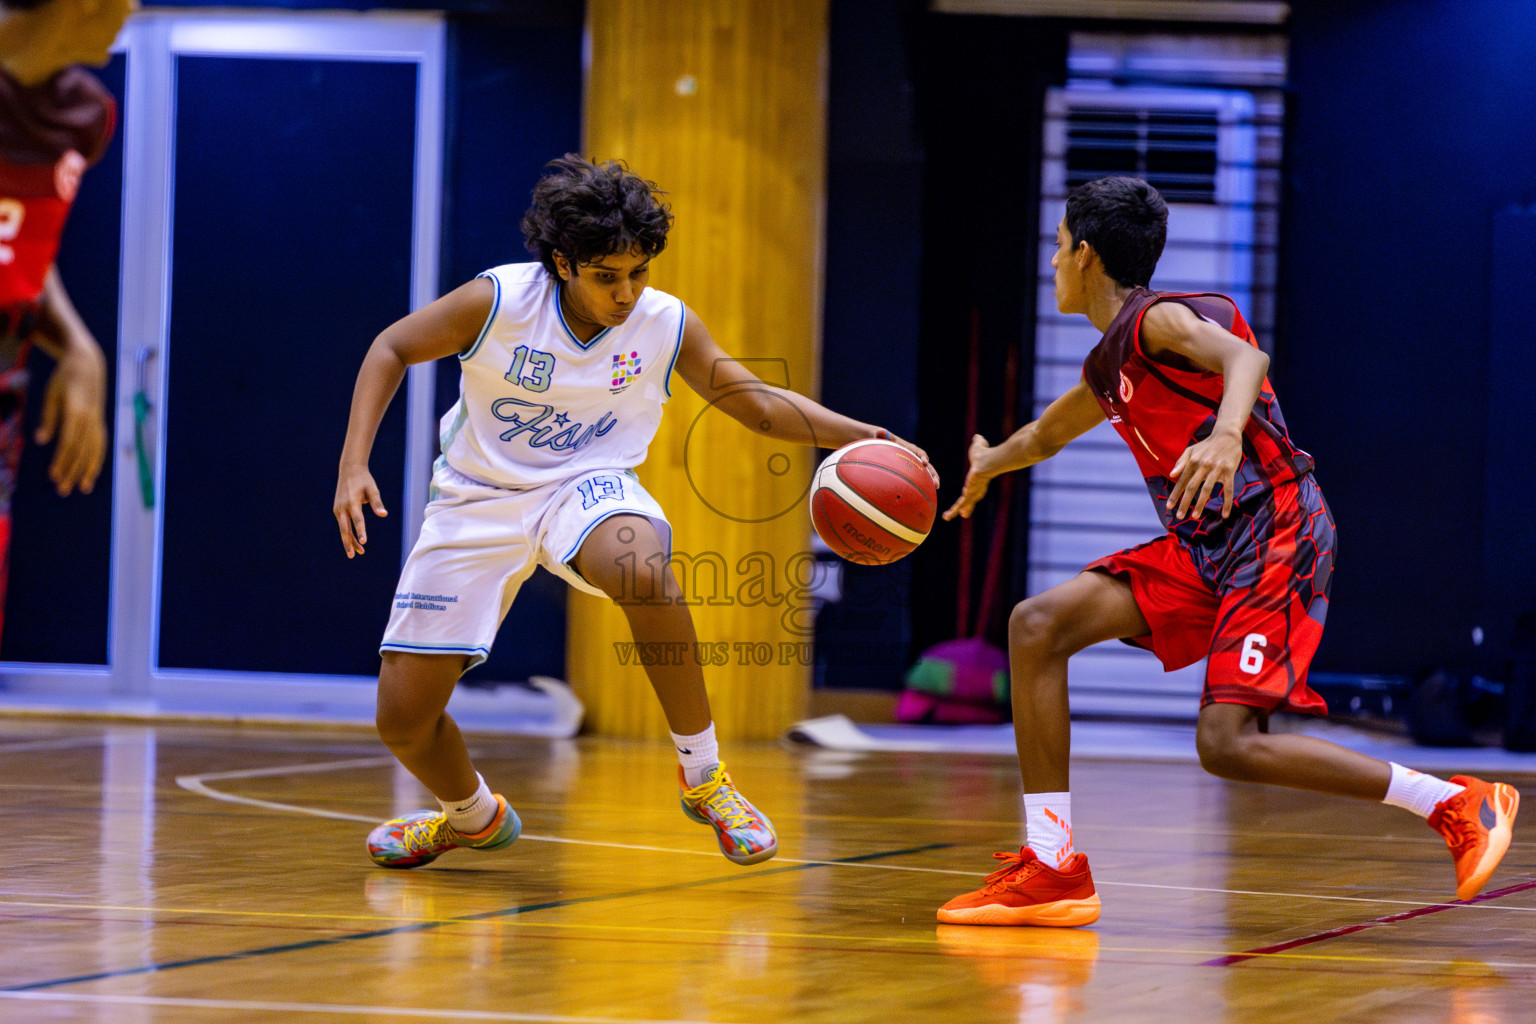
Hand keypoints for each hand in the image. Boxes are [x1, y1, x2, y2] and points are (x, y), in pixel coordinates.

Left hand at [34, 343, 106, 496]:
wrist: (89, 365)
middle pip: (82, 451)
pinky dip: (96, 461)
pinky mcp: (100, 423)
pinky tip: (90, 474)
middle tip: (62, 489)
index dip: (62, 460)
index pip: (69, 442)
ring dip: (87, 471)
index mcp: (77, 412)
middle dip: (72, 471)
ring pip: (95, 451)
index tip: (53, 475)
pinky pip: (100, 446)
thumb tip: (41, 441)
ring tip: (81, 488)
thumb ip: (48, 418)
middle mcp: (91, 420)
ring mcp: (98, 422)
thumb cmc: (64, 379)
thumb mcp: (52, 395)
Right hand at [334, 462, 387, 557]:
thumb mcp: (372, 489)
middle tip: (353, 555)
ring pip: (343, 528)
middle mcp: (343, 507)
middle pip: (345, 528)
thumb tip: (384, 515)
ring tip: (357, 553)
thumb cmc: (364, 481)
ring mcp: (338, 509)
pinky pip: (343, 524)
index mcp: (352, 502)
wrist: (349, 471)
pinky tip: (354, 542)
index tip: (364, 542)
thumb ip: (377, 503)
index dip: (361, 531)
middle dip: (349, 542)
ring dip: (349, 540)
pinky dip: (347, 533)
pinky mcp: (338, 510)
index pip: (357, 519)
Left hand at [873, 427, 939, 488]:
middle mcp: (915, 456)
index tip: (925, 462)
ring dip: (932, 479)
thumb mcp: (881, 437)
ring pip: (926, 472)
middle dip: (932, 473)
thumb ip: (882, 434)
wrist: (882, 444)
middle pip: (927, 465)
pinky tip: (927, 492)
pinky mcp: (912, 471)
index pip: (919, 452)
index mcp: (909, 448)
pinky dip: (925, 483)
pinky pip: (920, 477)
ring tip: (937, 487)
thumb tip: (880, 432)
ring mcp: (914, 464)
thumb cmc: (882, 440)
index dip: (923, 457)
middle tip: (936, 483)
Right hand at [942, 433, 995, 520]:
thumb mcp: (979, 446)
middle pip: (969, 499)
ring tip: (946, 517)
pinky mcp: (970, 493)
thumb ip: (979, 443)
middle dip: (965, 506)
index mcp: (978, 479)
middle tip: (962, 514)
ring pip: (964, 504)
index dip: (970, 492)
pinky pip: (961, 504)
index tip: (966, 494)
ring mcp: (974, 491)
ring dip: (955, 510)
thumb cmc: (986, 454)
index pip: (973, 488)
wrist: (990, 461)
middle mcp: (977, 488)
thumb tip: (978, 437)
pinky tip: (948, 516)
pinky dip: (954, 510)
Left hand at [1167, 429, 1241, 519]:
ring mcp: (1217, 468)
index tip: (1169, 506)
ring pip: (1207, 489)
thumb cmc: (1206, 446)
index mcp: (1192, 461)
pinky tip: (1225, 514)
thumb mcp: (1191, 450)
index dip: (1175, 494)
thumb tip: (1171, 475)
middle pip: (1192, 487)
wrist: (1227, 435)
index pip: (1182, 481)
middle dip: (1185, 502)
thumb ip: (1180, 462)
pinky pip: (1229, 489)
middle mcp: (1203, 465)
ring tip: (1195, 516)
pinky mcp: (1229, 471)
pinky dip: (1227, 502)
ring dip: (1201, 504)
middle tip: (1179, 516)